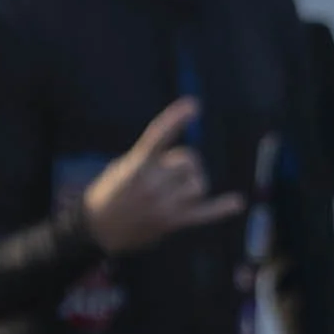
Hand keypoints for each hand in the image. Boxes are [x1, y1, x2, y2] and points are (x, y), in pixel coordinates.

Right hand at [81, 98, 244, 253]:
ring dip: (194, 184)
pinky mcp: (172, 222)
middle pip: (190, 161)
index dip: (176, 119)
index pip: (159, 136)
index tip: (194, 105)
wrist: (97, 228)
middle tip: (172, 174)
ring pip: (199, 185)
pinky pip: (202, 214)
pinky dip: (220, 208)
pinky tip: (236, 202)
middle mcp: (152, 184)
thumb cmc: (111, 192)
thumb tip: (185, 162)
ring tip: (178, 191)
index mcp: (137, 165)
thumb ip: (151, 160)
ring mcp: (163, 205)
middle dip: (187, 163)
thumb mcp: (123, 168)